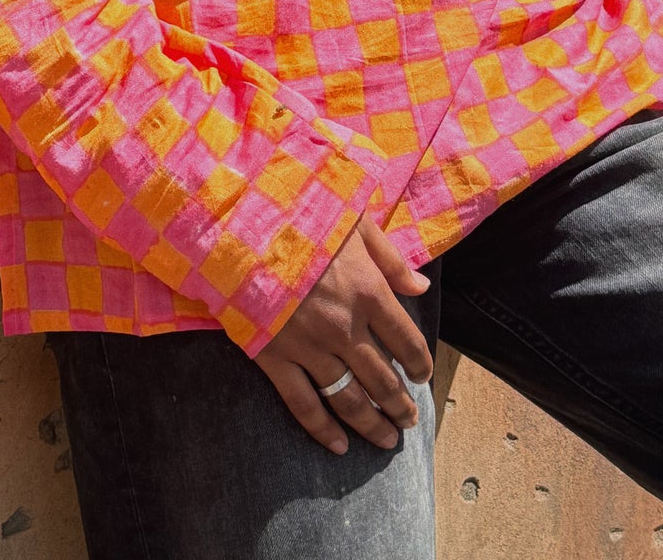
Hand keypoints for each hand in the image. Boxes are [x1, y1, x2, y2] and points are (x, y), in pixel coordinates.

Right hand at [254, 214, 434, 456]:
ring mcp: (309, 347)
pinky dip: (323, 430)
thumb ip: (389, 258)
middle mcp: (344, 327)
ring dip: (372, 424)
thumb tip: (420, 286)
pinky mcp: (275, 358)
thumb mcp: (354, 223)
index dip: (420, 363)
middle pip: (382, 378)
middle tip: (410, 421)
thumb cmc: (299, 216)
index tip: (423, 376)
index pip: (407, 340)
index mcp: (368, 291)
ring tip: (387, 440)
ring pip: (349, 399)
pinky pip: (303, 404)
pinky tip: (338, 446)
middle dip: (400, 404)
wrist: (239, 226)